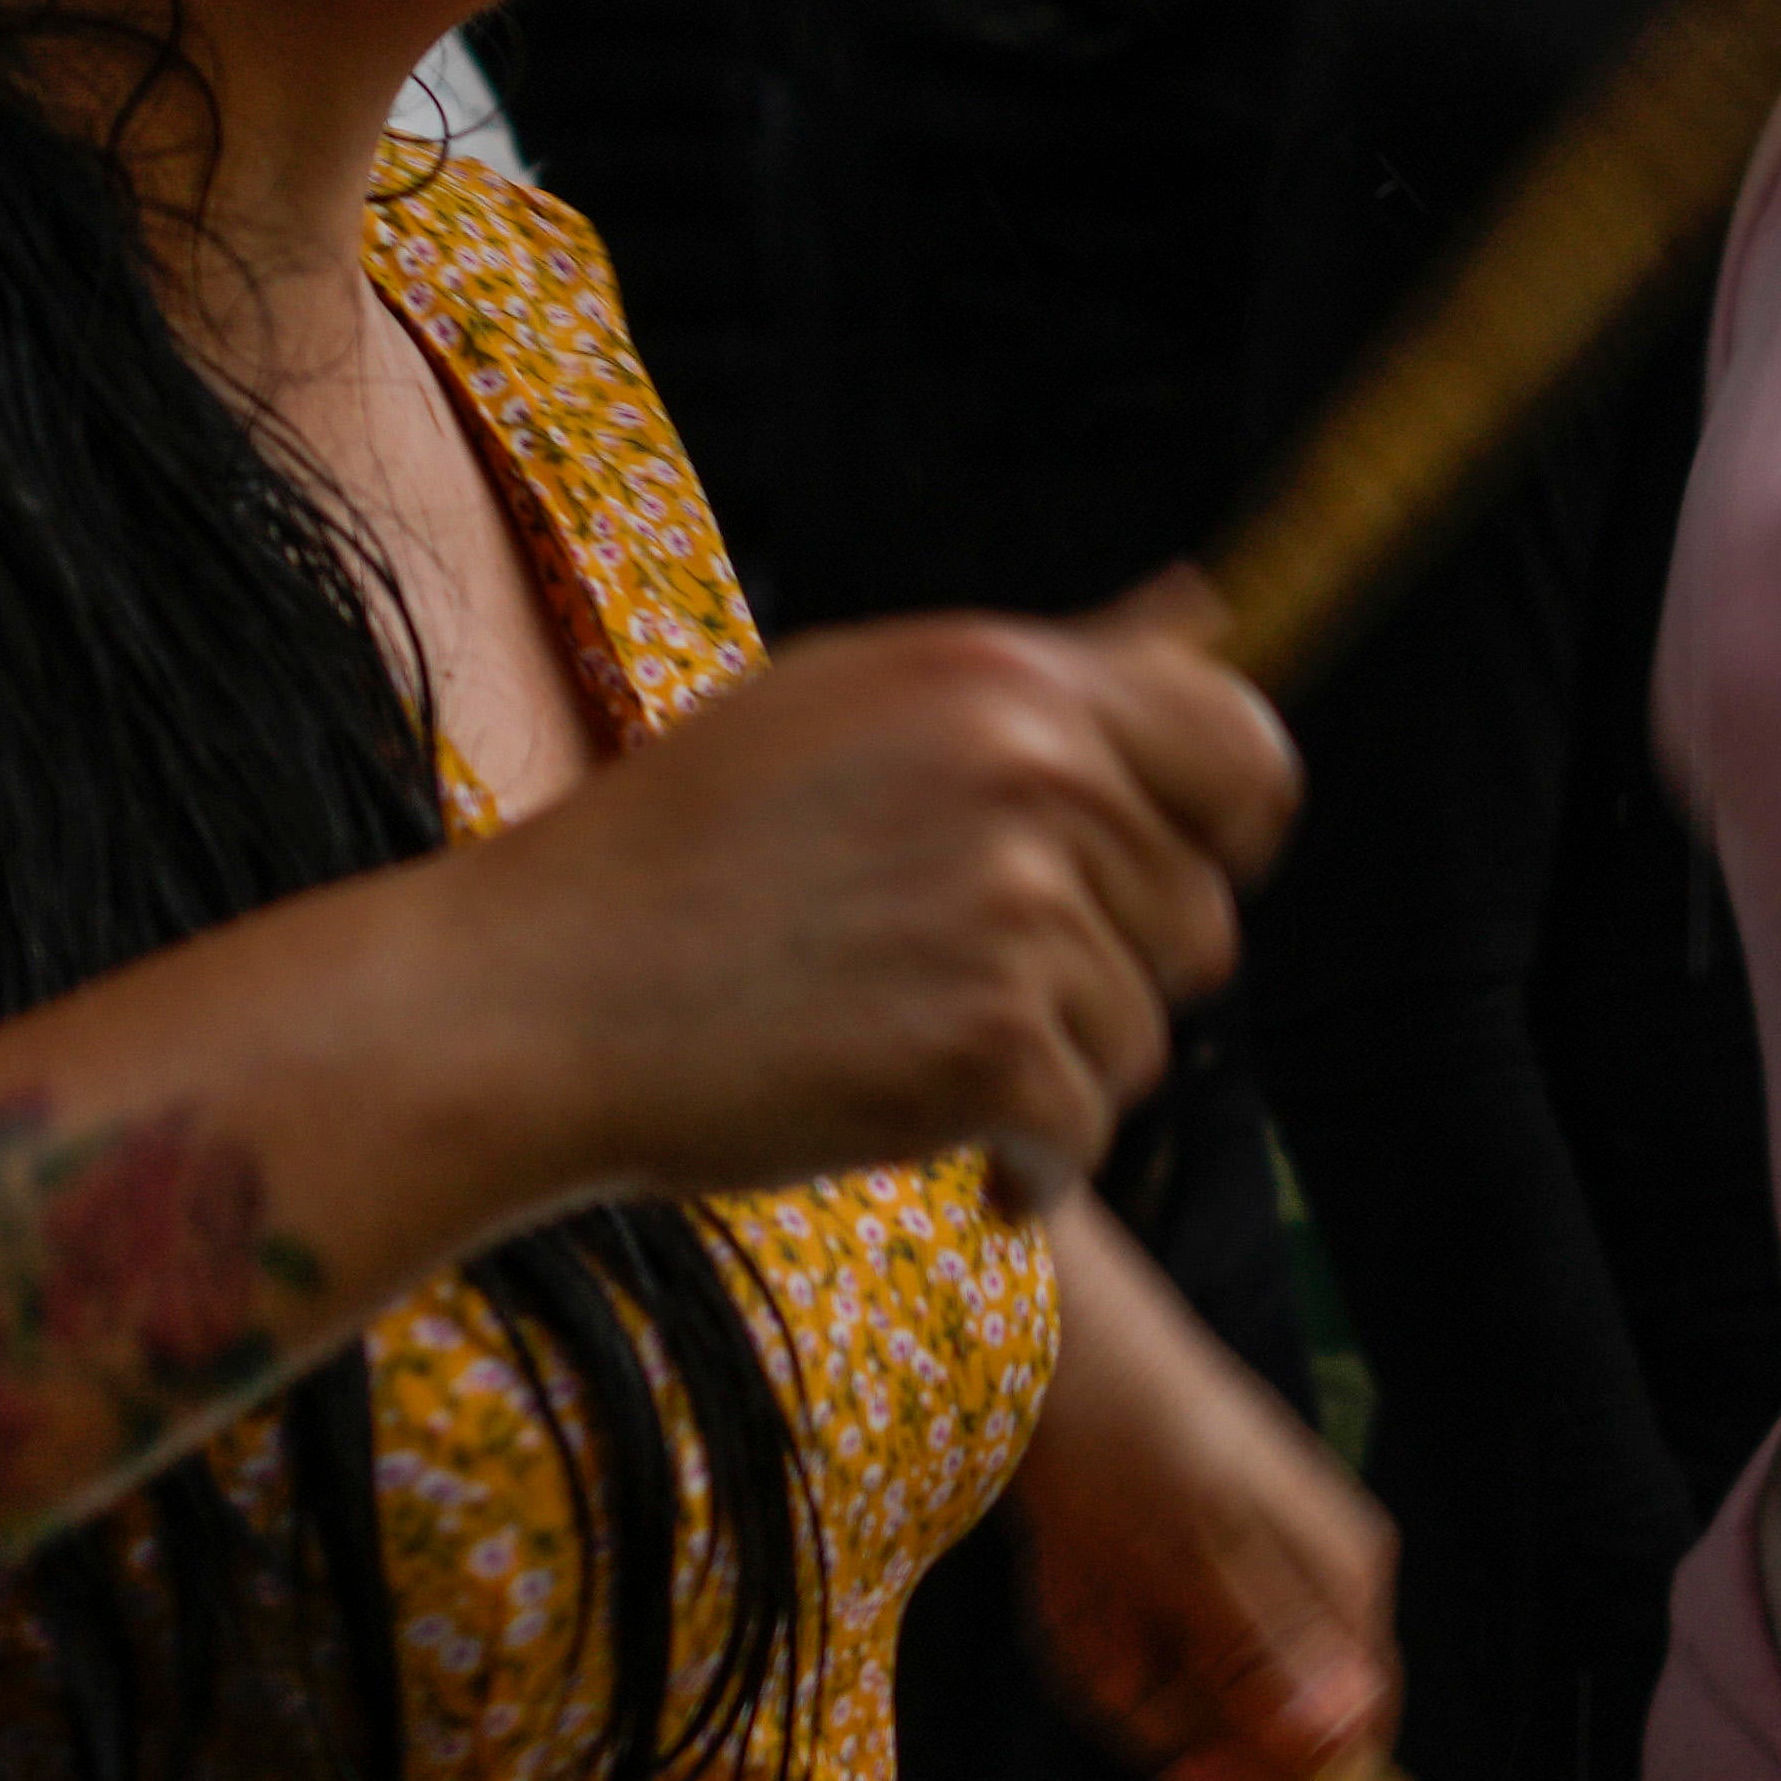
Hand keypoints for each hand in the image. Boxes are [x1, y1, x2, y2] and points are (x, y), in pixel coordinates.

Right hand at [475, 593, 1287, 1206]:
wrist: (537, 999)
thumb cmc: (687, 856)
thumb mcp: (858, 709)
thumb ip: (1049, 677)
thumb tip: (1214, 614)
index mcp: (1004, 677)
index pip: (1244, 750)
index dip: (1227, 834)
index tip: (1166, 885)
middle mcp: (1030, 773)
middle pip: (1198, 920)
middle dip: (1107, 980)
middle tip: (968, 997)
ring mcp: (1015, 908)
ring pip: (1142, 1036)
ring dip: (1049, 1074)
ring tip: (911, 1054)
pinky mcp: (993, 1044)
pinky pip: (1082, 1133)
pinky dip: (1021, 1167)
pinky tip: (927, 1142)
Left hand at [1018, 1202, 1388, 1780]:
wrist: (1042, 1348)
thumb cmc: (1133, 1438)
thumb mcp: (1195, 1558)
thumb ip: (1265, 1659)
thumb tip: (1339, 1749)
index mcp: (1341, 1587)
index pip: (1345, 1742)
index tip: (1177, 1778)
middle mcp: (1300, 1597)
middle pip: (1246, 1733)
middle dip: (1160, 1700)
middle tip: (1110, 1621)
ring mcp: (1230, 1589)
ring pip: (1174, 1703)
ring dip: (1110, 1658)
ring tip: (1083, 1576)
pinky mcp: (1168, 1583)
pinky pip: (1130, 1660)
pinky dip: (1087, 1630)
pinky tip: (1069, 1570)